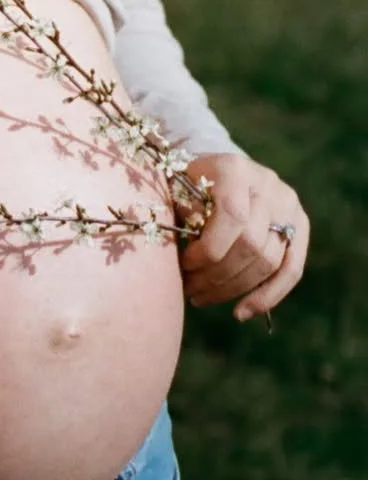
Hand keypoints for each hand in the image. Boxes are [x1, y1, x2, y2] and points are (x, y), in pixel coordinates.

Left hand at [177, 152, 308, 322]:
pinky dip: (268, 295)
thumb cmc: (188, 185)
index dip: (209, 250)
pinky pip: (291, 269)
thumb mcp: (179, 190)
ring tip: (204, 298)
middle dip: (218, 275)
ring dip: (235, 289)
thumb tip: (178, 262)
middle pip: (252, 244)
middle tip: (190, 290)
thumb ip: (184, 218)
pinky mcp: (300, 225)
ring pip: (270, 261)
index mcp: (235, 168)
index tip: (184, 266)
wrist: (216, 172)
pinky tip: (242, 312)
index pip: (233, 217)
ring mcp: (288, 204)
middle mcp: (268, 183)